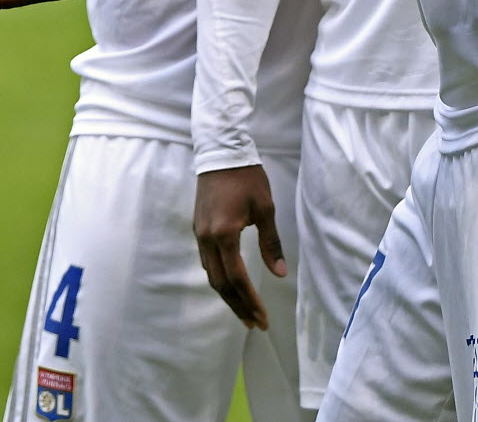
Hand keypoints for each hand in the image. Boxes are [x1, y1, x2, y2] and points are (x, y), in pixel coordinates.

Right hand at [195, 165, 285, 329]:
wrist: (220, 152)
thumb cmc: (247, 178)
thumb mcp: (265, 209)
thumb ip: (271, 243)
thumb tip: (279, 272)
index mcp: (224, 233)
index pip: (237, 278)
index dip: (250, 301)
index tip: (262, 318)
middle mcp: (207, 238)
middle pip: (219, 283)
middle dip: (237, 306)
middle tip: (254, 324)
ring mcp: (199, 233)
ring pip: (210, 274)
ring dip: (227, 295)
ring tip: (244, 310)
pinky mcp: (197, 227)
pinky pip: (207, 261)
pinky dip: (219, 278)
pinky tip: (230, 284)